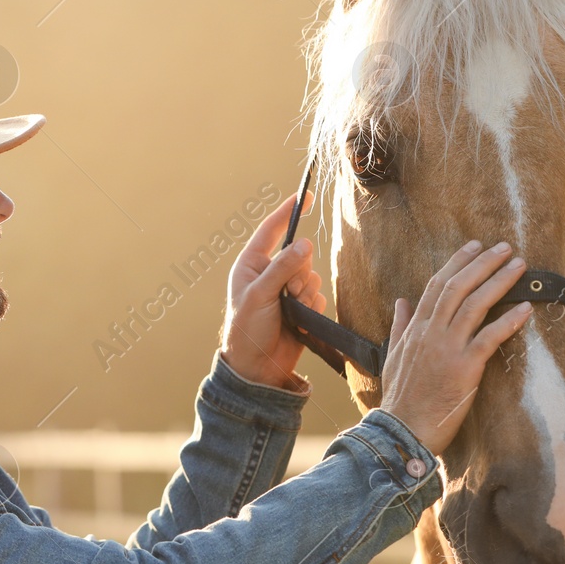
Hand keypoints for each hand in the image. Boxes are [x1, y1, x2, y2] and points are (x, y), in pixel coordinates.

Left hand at [219, 190, 325, 389]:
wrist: (258, 367)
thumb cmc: (247, 329)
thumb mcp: (261, 295)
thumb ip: (283, 268)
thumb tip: (306, 243)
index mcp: (251, 264)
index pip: (271, 230)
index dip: (287, 212)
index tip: (304, 196)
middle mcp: (269, 273)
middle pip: (299, 254)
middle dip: (300, 272)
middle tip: (291, 292)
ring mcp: (286, 290)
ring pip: (311, 275)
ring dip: (306, 292)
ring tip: (293, 309)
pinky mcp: (300, 307)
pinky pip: (317, 295)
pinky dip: (312, 306)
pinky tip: (301, 320)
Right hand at [379, 240, 532, 455]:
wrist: (403, 430)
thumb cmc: (400, 398)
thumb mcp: (393, 356)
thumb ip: (400, 326)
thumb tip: (401, 301)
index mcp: (416, 328)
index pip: (437, 285)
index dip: (458, 262)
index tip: (475, 246)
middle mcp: (431, 332)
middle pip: (459, 287)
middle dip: (484, 263)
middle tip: (505, 248)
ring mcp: (448, 348)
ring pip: (475, 305)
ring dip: (499, 282)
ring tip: (520, 266)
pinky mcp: (464, 368)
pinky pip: (490, 338)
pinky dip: (508, 320)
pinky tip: (525, 308)